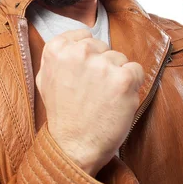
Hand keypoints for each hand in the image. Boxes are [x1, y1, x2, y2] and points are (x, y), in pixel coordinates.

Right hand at [36, 28, 144, 176]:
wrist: (74, 147)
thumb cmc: (63, 116)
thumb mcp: (45, 80)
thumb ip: (58, 56)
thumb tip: (75, 41)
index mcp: (57, 50)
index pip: (84, 36)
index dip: (88, 56)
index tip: (84, 73)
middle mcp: (79, 53)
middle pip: (104, 47)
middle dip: (102, 66)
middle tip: (92, 92)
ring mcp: (102, 65)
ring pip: (120, 59)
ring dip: (116, 77)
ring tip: (103, 99)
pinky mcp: (123, 79)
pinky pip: (136, 71)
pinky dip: (132, 86)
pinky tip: (117, 101)